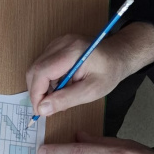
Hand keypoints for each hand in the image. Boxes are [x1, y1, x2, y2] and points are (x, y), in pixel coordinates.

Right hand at [26, 22, 153, 116]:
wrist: (118, 55)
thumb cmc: (109, 72)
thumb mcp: (91, 91)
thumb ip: (66, 99)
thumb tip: (42, 109)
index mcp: (71, 51)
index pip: (41, 72)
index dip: (36, 94)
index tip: (40, 111)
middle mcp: (61, 43)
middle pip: (34, 69)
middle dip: (36, 92)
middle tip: (46, 108)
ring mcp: (57, 42)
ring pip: (36, 68)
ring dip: (41, 86)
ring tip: (57, 97)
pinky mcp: (56, 46)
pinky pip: (42, 65)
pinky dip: (46, 80)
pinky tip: (59, 87)